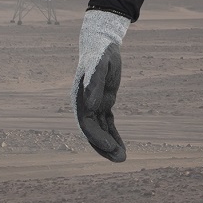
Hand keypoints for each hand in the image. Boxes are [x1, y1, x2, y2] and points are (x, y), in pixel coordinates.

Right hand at [71, 9, 129, 161]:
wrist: (101, 44)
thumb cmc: (100, 53)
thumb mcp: (100, 64)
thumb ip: (94, 83)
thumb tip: (90, 106)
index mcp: (80, 99)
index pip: (86, 124)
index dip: (97, 137)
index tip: (110, 146)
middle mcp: (84, 105)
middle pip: (93, 132)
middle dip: (105, 147)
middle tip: (121, 158)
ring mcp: (93, 106)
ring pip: (100, 131)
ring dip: (110, 144)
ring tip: (123, 157)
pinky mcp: (103, 104)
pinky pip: (108, 124)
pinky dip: (113, 135)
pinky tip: (121, 146)